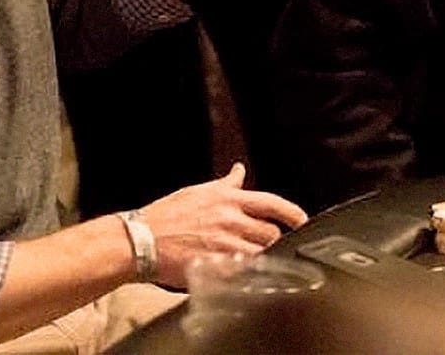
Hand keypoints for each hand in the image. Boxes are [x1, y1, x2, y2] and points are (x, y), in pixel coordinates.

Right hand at [142, 163, 308, 282]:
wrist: (141, 240)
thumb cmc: (166, 216)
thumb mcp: (199, 192)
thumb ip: (225, 185)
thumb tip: (239, 171)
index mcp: (228, 199)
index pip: (272, 203)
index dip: (293, 213)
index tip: (302, 220)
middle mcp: (230, 220)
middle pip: (271, 232)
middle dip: (273, 239)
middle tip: (267, 244)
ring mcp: (224, 244)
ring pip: (261, 253)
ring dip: (263, 258)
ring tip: (255, 260)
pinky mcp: (216, 266)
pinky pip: (243, 272)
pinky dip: (247, 273)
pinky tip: (243, 273)